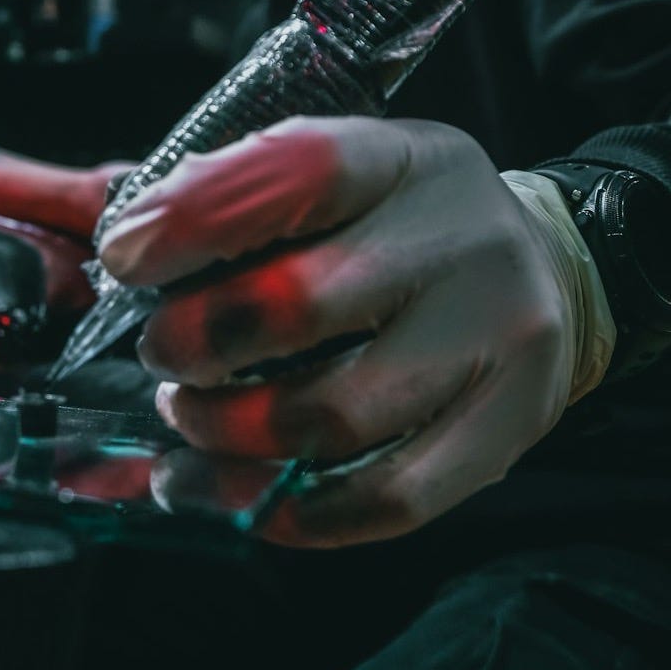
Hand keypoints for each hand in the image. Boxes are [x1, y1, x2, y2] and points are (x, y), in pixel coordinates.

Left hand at [98, 116, 595, 547]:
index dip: (194, 217)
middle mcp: (462, 243)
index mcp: (405, 160)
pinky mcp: (507, 431)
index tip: (124, 258)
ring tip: (190, 419)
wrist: (546, 268)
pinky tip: (236, 494)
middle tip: (162, 353)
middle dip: (196, 342)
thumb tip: (126, 250)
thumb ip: (246, 196)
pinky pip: (387, 500)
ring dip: (227, 434)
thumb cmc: (402, 223)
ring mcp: (497, 341)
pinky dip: (289, 509)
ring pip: (332, 417)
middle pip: (302, 304)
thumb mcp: (344, 175)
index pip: (301, 170)